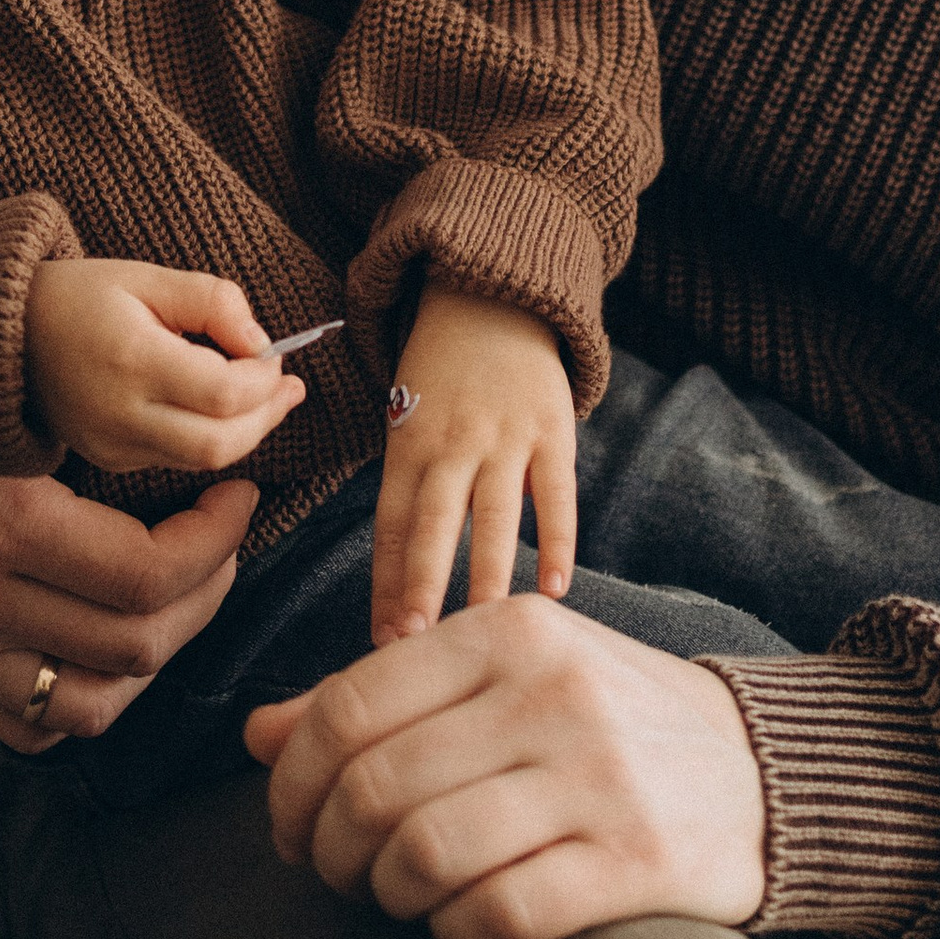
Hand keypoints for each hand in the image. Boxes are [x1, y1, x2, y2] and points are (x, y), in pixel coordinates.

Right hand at [0, 465, 256, 747]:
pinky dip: (89, 701)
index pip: (145, 574)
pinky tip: (114, 647)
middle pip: (135, 642)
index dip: (217, 541)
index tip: (239, 496)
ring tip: (182, 597)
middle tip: (224, 539)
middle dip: (208, 590)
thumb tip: (192, 441)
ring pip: (93, 703)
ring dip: (158, 656)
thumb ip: (81, 435)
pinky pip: (31, 728)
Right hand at [24, 258, 307, 473]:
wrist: (3, 337)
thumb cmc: (79, 296)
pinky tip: (218, 406)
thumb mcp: (147, 276)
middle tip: (290, 387)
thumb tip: (263, 344)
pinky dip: (210, 436)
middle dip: (267, 417)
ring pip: (203, 461)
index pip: (224, 393)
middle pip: (220, 444)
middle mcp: (119, 415)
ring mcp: (110, 446)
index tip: (276, 355)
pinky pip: (177, 459)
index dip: (265, 378)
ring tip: (266, 394)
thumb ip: (213, 301)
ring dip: (245, 431)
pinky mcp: (108, 460)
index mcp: (131, 361)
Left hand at [247, 595, 767, 938]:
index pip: (348, 706)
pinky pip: (496, 915)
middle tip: (340, 876)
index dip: (292, 783)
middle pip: (374, 787)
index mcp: (510, 630)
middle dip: (331, 851)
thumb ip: (381, 699)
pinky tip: (463, 923)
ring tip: (401, 897)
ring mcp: (600, 777)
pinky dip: (455, 933)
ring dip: (388, 896)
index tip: (290, 830)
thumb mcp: (500, 678)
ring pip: (425, 855)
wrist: (760, 771)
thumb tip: (257, 737)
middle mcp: (553, 691)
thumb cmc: (598, 722)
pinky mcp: (637, 864)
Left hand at [371, 280, 576, 644]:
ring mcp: (505, 436)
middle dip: (422, 583)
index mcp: (408, 443)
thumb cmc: (441, 375)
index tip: (381, 642)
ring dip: (486, 573)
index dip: (385, 583)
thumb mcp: (407, 419)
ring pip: (494, 514)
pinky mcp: (554, 430)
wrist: (494, 295)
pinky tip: (555, 589)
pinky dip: (558, 540)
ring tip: (482, 628)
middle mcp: (453, 442)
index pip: (390, 523)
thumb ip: (409, 493)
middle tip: (415, 643)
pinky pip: (557, 494)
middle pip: (433, 522)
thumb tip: (399, 590)